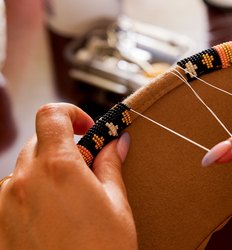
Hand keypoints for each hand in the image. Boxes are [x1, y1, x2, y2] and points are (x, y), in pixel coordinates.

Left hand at [0, 103, 136, 249]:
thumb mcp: (117, 205)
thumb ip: (111, 165)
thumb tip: (117, 142)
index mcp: (58, 168)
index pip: (52, 115)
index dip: (71, 114)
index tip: (86, 128)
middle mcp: (24, 181)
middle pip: (40, 141)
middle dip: (64, 147)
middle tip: (86, 169)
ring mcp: (6, 203)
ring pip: (25, 168)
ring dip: (46, 172)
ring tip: (69, 199)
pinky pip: (13, 193)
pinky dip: (31, 193)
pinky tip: (52, 217)